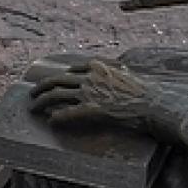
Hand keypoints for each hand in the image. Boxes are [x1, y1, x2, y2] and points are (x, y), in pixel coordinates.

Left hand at [27, 58, 173, 131]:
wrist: (155, 104)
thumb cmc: (146, 92)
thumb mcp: (127, 74)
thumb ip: (114, 71)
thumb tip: (115, 69)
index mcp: (97, 65)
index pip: (70, 69)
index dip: (57, 77)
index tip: (50, 83)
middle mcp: (89, 77)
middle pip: (56, 80)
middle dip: (40, 88)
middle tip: (32, 95)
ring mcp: (89, 93)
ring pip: (56, 96)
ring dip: (41, 103)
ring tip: (33, 109)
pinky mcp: (92, 110)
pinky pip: (67, 113)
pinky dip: (56, 118)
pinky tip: (51, 122)